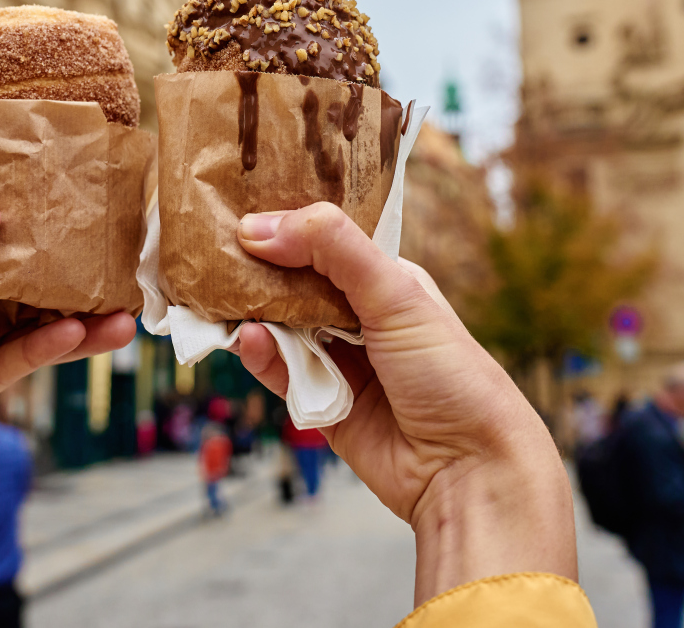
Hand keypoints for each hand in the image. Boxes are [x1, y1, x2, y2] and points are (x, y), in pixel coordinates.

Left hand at [0, 199, 135, 504]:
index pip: (2, 232)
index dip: (38, 217)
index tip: (81, 198)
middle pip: (35, 279)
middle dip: (77, 269)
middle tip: (121, 254)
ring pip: (42, 323)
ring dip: (83, 316)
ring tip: (123, 307)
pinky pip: (22, 361)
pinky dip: (52, 347)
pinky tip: (77, 332)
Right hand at [237, 203, 575, 603]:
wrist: (468, 470)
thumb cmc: (452, 375)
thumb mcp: (397, 294)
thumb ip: (332, 249)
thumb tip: (259, 226)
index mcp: (384, 280)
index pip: (325, 241)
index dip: (285, 227)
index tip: (239, 212)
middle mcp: (358, 317)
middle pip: (294, 283)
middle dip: (258, 270)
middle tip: (214, 254)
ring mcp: (338, 361)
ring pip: (279, 326)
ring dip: (254, 313)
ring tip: (222, 297)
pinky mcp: (319, 404)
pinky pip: (277, 372)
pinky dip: (260, 355)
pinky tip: (247, 340)